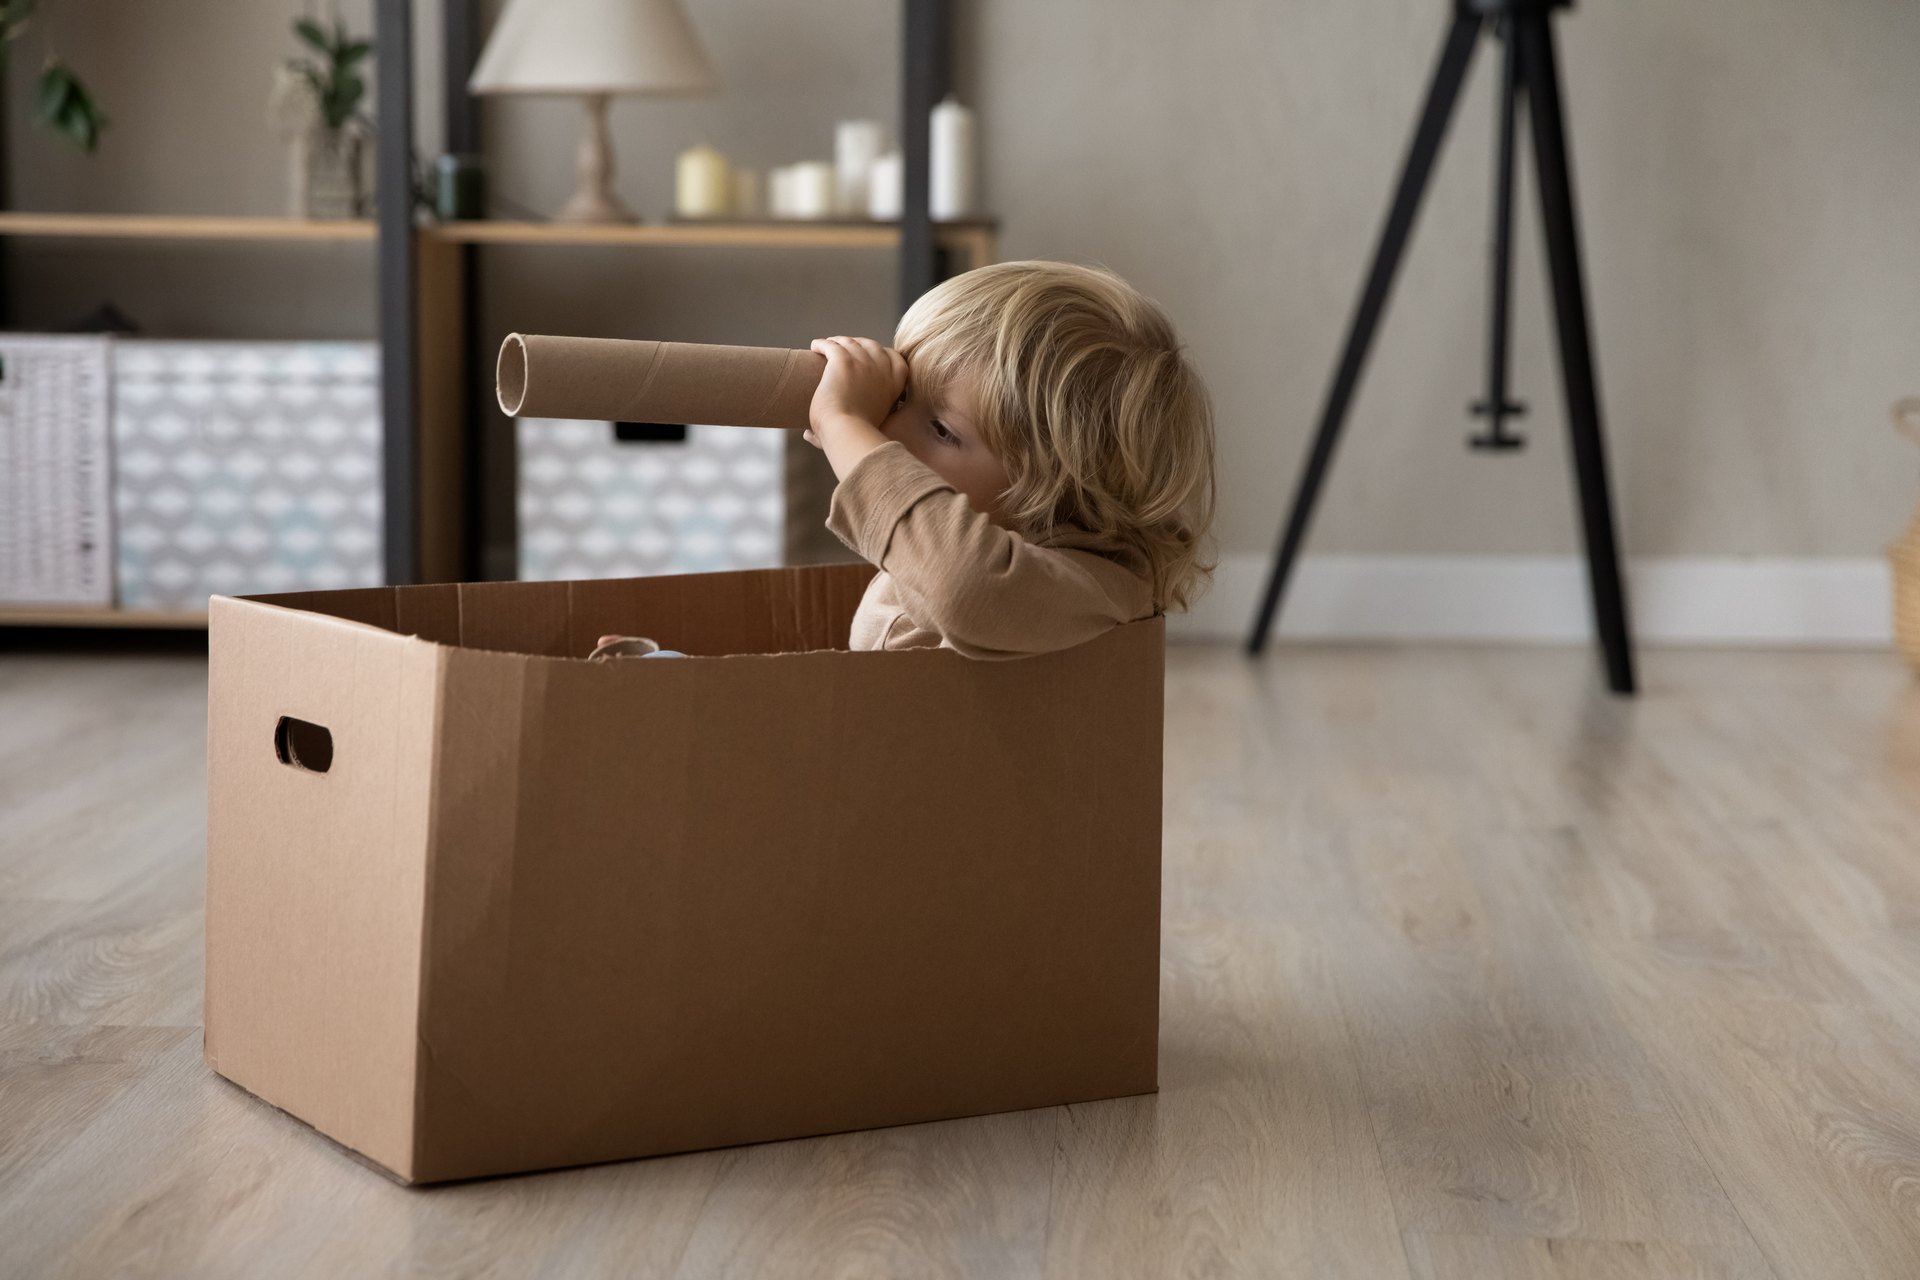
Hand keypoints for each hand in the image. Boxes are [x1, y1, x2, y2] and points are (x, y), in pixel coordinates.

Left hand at [804, 336, 903, 479]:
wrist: (848, 433)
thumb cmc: (856, 438)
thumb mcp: (870, 428)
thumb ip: (848, 429)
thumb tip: (809, 435)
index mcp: (895, 382)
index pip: (894, 357)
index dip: (879, 354)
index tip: (865, 357)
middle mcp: (882, 368)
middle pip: (870, 345)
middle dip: (857, 344)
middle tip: (842, 350)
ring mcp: (863, 362)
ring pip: (849, 342)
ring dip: (838, 342)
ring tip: (827, 346)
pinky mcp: (843, 360)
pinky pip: (831, 345)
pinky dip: (822, 344)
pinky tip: (815, 347)